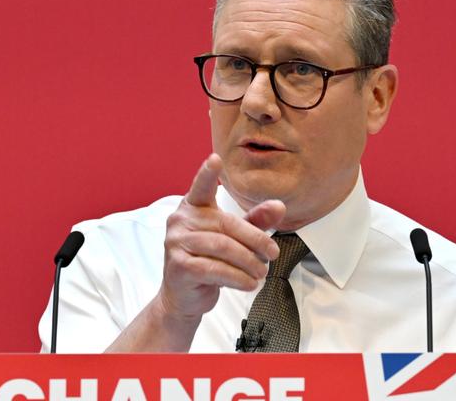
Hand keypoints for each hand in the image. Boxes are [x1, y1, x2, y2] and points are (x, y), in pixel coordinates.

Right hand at [159, 153, 284, 324]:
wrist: (184, 295)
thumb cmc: (209, 260)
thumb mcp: (235, 237)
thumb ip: (255, 220)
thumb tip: (279, 206)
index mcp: (193, 207)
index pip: (201, 187)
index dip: (208, 174)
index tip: (215, 159)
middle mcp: (180, 221)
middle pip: (227, 225)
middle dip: (255, 240)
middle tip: (273, 253)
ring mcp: (176, 243)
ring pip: (223, 248)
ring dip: (249, 262)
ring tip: (262, 272)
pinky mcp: (179, 267)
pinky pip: (215, 269)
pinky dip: (238, 278)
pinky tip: (249, 283)